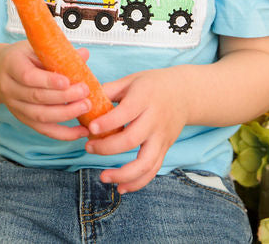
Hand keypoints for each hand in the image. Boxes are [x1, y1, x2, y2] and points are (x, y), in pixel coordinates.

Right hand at [0, 41, 91, 140]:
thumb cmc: (22, 57)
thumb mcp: (35, 48)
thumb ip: (57, 53)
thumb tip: (84, 54)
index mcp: (11, 65)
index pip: (28, 76)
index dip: (48, 81)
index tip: (67, 81)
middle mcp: (10, 88)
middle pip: (37, 97)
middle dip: (64, 97)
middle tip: (85, 92)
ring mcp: (15, 106)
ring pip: (41, 116)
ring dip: (66, 114)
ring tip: (86, 107)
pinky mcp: (24, 119)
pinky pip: (44, 130)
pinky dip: (64, 134)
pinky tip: (81, 131)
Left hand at [84, 68, 188, 193]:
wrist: (185, 93)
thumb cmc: (151, 85)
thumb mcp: (131, 80)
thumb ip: (108, 90)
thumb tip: (83, 101)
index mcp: (144, 98)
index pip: (125, 113)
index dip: (106, 123)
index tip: (90, 129)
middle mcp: (155, 120)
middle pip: (132, 140)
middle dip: (107, 148)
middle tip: (88, 147)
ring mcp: (161, 137)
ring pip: (145, 162)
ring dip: (123, 175)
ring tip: (103, 178)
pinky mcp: (164, 149)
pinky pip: (152, 170)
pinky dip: (137, 183)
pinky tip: (121, 188)